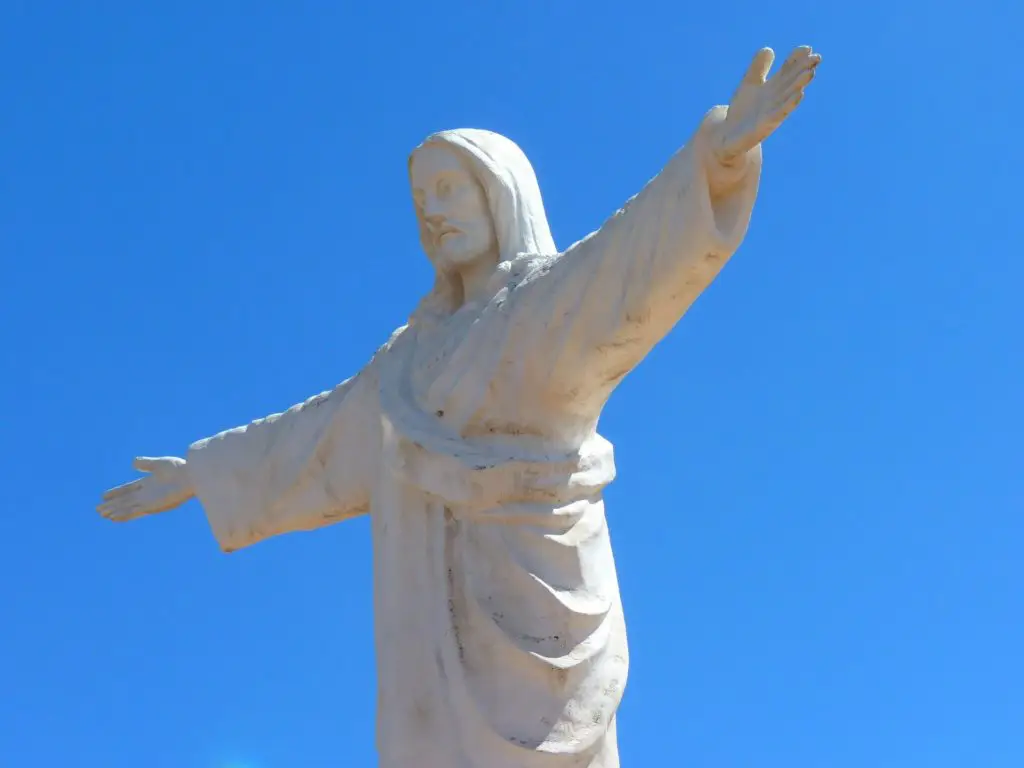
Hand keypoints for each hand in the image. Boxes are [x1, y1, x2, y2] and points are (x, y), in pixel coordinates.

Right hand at [97, 456, 193, 521]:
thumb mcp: (158, 464)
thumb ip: (146, 464)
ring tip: (103, 515)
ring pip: (127, 508)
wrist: (191, 475)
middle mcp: (146, 494)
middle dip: (112, 505)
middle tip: (98, 509)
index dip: (116, 492)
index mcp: (148, 483)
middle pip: (125, 500)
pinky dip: (124, 515)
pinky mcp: (152, 506)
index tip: (104, 495)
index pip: (128, 489)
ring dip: (115, 511)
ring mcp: (148, 501)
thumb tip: (133, 462)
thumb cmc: (179, 468)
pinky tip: (114, 517)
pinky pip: (134, 512)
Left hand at [714, 46, 820, 162]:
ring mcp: (773, 112)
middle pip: (792, 81)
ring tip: (810, 73)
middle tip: (816, 57)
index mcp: (773, 86)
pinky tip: (799, 95)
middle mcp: (777, 98)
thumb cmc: (743, 109)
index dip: (796, 59)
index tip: (807, 48)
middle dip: (804, 70)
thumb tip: (769, 49)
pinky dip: (789, 104)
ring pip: (789, 96)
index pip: (787, 70)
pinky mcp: (765, 125)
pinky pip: (780, 114)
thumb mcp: (749, 83)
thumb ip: (758, 68)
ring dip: (800, 85)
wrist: (729, 134)